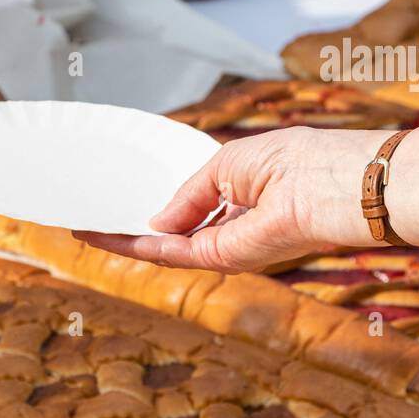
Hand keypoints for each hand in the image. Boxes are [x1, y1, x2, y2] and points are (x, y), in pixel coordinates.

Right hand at [74, 127, 388, 273]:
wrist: (333, 184)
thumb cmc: (297, 160)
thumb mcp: (228, 165)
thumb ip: (189, 196)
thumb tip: (156, 223)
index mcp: (241, 197)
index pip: (192, 207)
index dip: (158, 206)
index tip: (124, 202)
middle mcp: (232, 226)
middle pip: (173, 233)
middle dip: (133, 229)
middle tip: (93, 220)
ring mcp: (226, 246)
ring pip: (163, 249)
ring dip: (122, 241)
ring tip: (85, 228)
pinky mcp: (222, 257)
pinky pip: (168, 253)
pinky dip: (132, 246)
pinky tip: (103, 235)